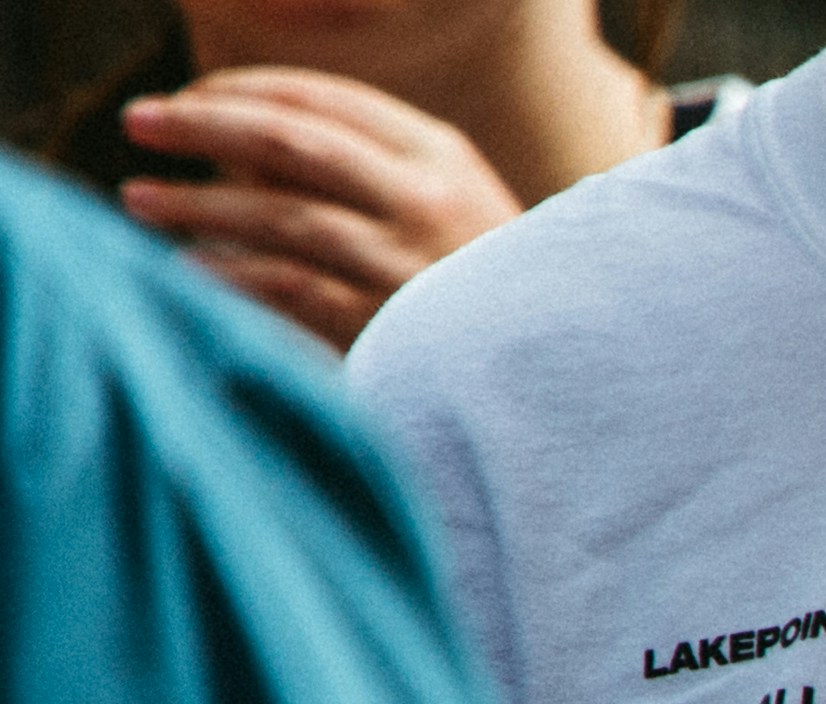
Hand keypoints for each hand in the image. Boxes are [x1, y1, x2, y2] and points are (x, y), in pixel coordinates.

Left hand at [113, 70, 522, 352]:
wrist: (572, 377)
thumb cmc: (489, 290)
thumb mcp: (450, 209)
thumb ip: (367, 172)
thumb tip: (245, 150)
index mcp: (442, 155)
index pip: (321, 97)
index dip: (240, 90)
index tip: (189, 100)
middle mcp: (426, 199)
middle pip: (287, 139)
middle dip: (201, 124)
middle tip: (141, 122)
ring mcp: (409, 264)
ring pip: (277, 212)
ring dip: (196, 203)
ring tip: (140, 201)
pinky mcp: (391, 327)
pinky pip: (286, 287)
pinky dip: (229, 275)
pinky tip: (188, 269)